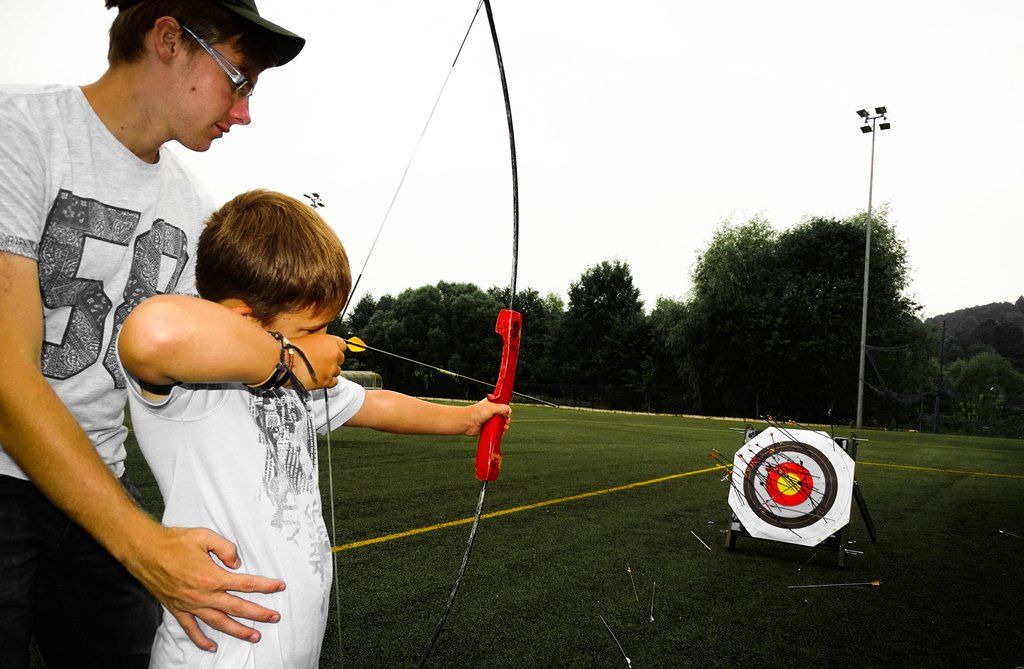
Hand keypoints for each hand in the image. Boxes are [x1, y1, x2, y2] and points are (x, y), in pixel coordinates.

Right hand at [128, 525, 285, 651]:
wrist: (145, 551)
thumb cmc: (175, 541)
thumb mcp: (205, 536)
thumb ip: (226, 549)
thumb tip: (237, 563)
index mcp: (212, 577)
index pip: (245, 584)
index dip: (265, 586)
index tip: (279, 587)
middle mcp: (203, 595)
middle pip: (237, 608)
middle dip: (259, 614)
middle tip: (274, 618)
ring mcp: (190, 605)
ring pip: (219, 623)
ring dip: (238, 631)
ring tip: (254, 636)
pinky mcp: (177, 609)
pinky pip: (191, 629)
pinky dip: (201, 640)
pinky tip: (211, 647)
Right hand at [286, 334, 346, 389]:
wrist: (283, 361)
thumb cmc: (290, 349)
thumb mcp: (308, 339)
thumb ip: (319, 344)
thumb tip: (320, 347)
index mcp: (330, 341)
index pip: (342, 345)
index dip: (335, 349)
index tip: (330, 352)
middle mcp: (334, 354)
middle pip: (340, 359)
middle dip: (332, 361)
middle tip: (321, 362)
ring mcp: (331, 368)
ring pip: (337, 371)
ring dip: (329, 371)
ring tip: (317, 370)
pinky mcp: (326, 381)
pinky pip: (334, 382)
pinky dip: (328, 381)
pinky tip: (319, 378)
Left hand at [463, 398, 511, 435]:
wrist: (468, 422)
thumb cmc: (476, 412)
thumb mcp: (493, 407)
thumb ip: (503, 408)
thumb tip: (509, 411)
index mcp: (491, 404)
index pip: (502, 406)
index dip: (506, 410)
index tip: (508, 413)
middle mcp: (490, 411)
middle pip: (502, 415)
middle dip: (506, 419)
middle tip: (506, 420)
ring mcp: (488, 420)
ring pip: (499, 423)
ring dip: (503, 425)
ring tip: (504, 427)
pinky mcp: (487, 428)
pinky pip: (495, 430)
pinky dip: (499, 431)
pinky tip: (501, 431)